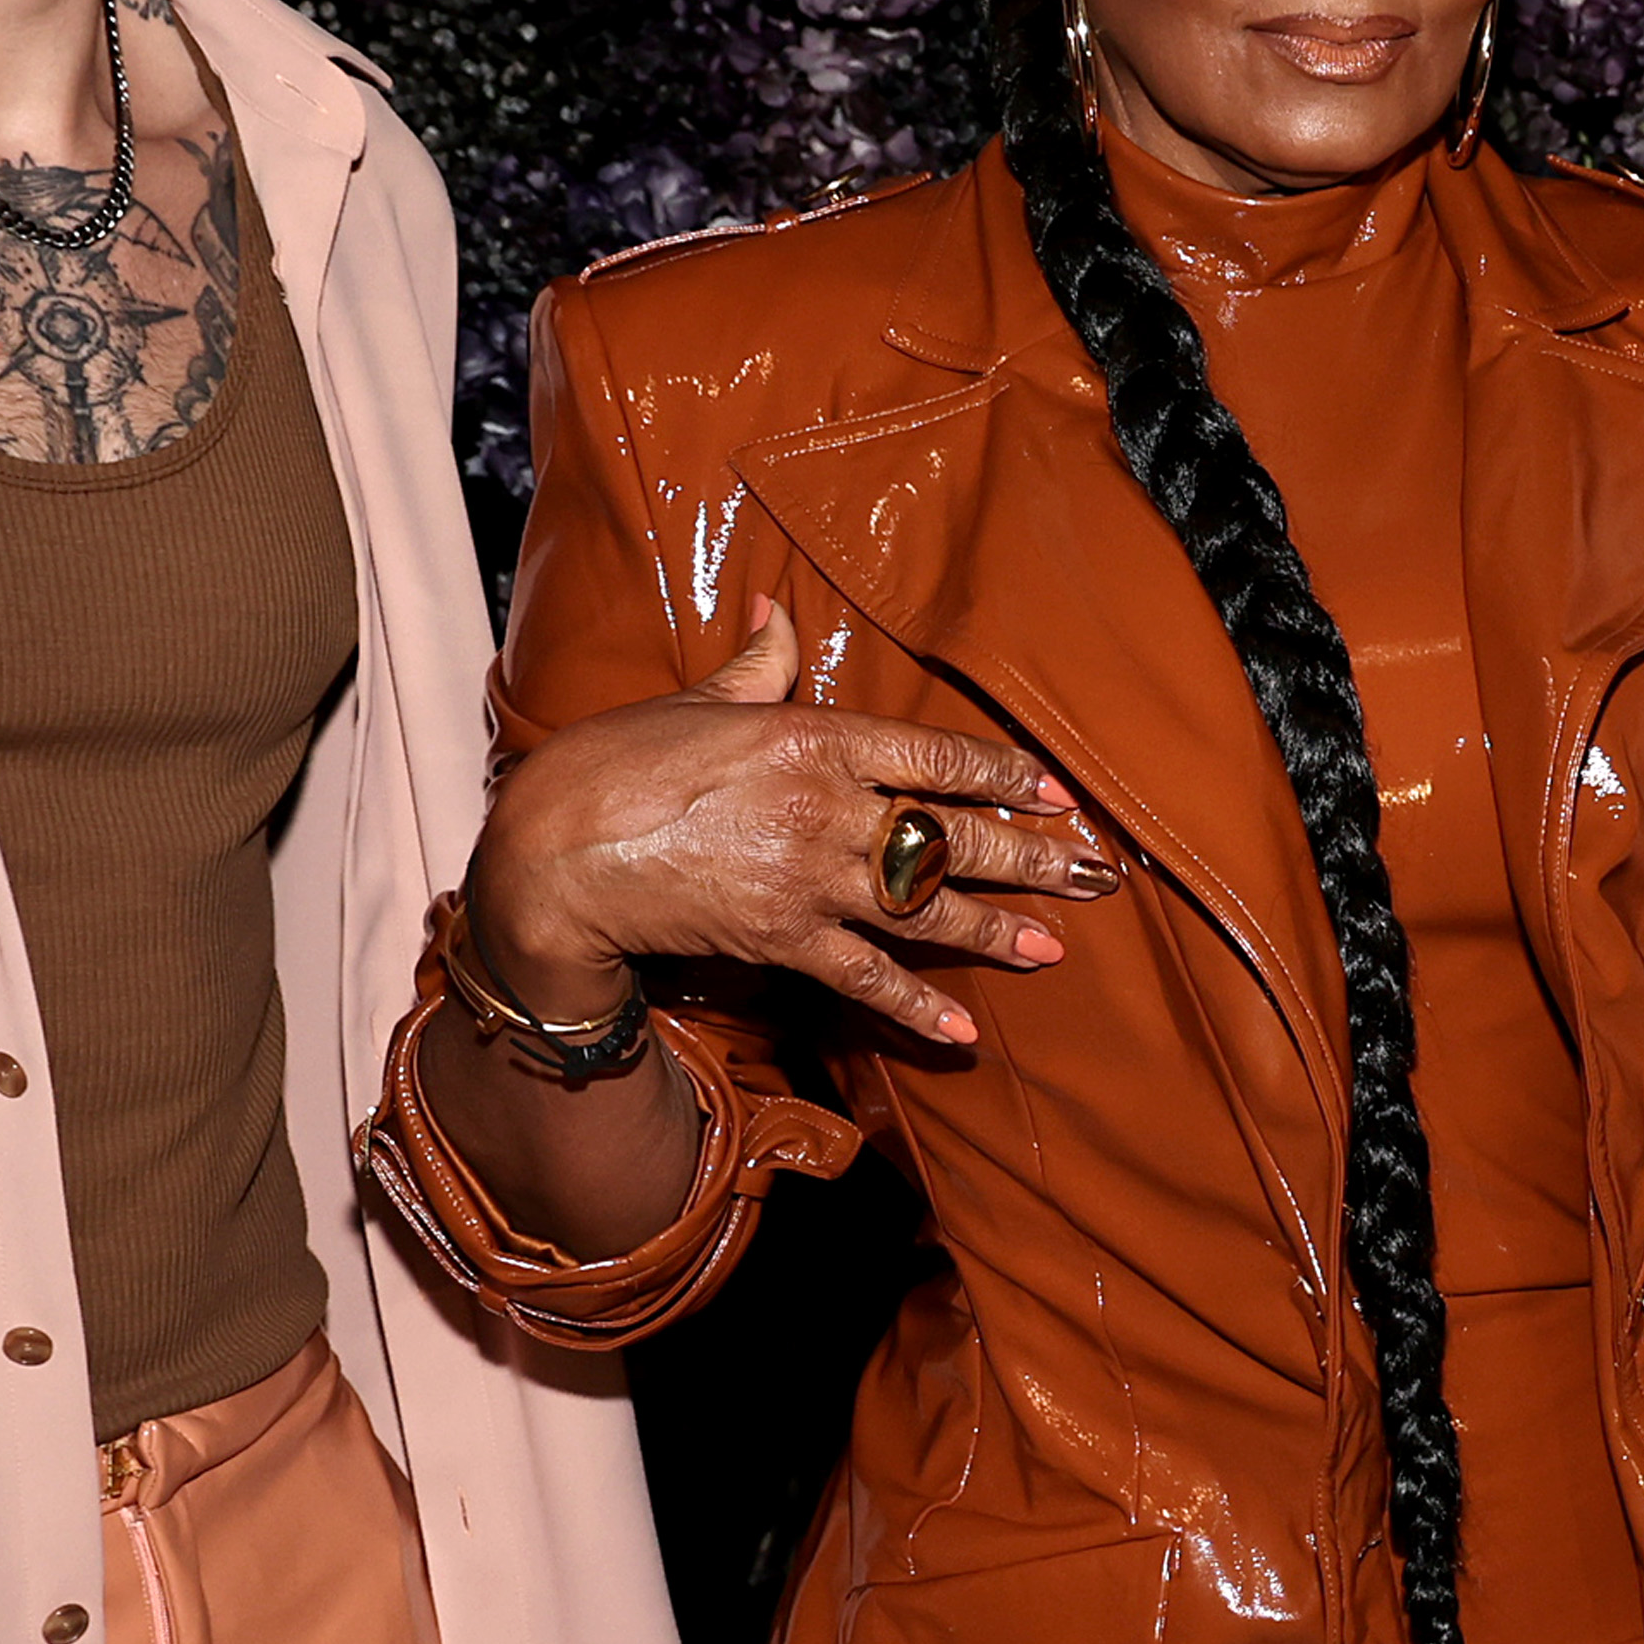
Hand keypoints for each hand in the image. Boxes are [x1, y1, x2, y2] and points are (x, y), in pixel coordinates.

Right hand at [467, 597, 1115, 1050]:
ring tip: (1052, 946)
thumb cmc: (615, 765)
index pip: (934, 753)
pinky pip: (864, 979)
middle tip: (1091, 872)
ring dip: (993, 931)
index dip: (1002, 772)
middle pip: (949, 834)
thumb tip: (776, 611)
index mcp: (812, 738)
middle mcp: (826, 808)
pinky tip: (962, 1033)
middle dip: (1026, 855)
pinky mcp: (780, 939)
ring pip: (922, 907)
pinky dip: (914, 1008)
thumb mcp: (696, 702)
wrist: (551, 855)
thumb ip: (756, 665)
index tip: (1053, 788)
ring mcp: (807, 879)